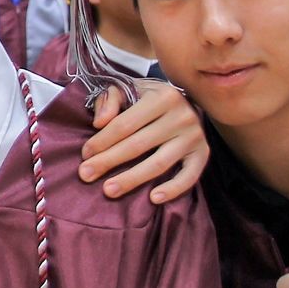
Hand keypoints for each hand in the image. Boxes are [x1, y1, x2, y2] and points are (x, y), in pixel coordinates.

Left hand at [79, 79, 208, 202]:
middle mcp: (182, 115)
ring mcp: (195, 136)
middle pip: (138, 145)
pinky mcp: (203, 153)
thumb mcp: (128, 89)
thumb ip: (110, 99)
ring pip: (159, 163)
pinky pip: (189, 176)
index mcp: (162, 96)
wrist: (183, 101)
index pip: (125, 124)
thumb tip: (99, 122)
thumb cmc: (147, 98)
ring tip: (109, 190)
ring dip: (132, 179)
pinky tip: (153, 198)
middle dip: (108, 161)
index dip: (102, 141)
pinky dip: (173, 189)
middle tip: (85, 175)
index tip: (84, 155)